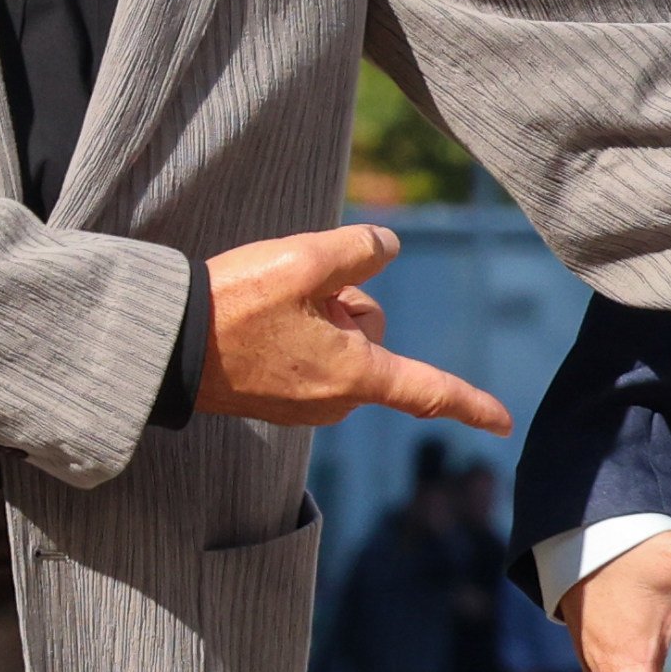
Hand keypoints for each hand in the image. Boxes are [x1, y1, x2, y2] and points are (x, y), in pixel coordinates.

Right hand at [194, 226, 512, 431]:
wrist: (165, 345)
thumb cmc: (235, 305)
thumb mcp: (304, 259)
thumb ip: (360, 250)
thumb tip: (388, 248)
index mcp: (353, 375)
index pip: (427, 390)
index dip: (470, 403)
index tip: (504, 423)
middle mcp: (335, 400)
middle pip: (370, 333)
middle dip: (345, 302)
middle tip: (293, 288)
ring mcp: (305, 404)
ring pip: (339, 338)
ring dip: (317, 311)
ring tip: (267, 305)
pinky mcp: (278, 398)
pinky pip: (309, 352)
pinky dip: (295, 328)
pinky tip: (256, 319)